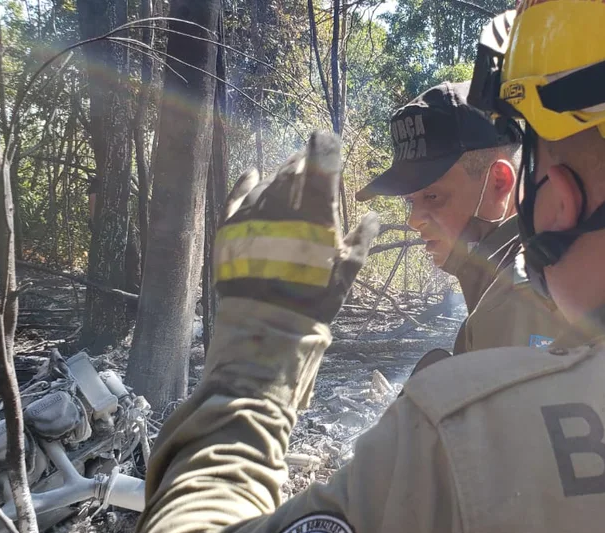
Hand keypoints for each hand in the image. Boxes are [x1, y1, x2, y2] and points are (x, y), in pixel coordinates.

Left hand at [215, 131, 378, 322]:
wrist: (271, 322)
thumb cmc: (318, 295)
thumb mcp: (350, 269)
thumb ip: (362, 237)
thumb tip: (374, 217)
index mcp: (317, 208)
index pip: (322, 158)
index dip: (326, 144)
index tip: (327, 139)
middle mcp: (284, 201)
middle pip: (294, 167)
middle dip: (305, 165)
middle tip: (312, 172)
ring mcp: (254, 211)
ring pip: (270, 180)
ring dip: (282, 177)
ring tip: (289, 183)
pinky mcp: (231, 225)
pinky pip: (238, 194)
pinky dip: (247, 182)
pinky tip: (253, 174)